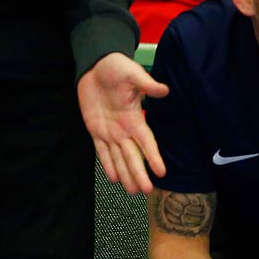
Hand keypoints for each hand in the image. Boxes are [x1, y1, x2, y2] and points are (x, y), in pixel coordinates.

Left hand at [78, 52, 167, 194]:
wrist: (96, 67)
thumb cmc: (117, 69)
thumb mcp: (132, 74)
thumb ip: (146, 85)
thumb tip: (163, 90)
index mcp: (135, 118)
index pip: (146, 142)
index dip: (154, 157)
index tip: (162, 172)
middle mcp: (124, 129)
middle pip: (132, 155)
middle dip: (138, 173)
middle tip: (145, 191)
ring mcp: (110, 131)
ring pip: (118, 157)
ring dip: (125, 174)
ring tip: (132, 191)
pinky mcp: (95, 129)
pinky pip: (101, 151)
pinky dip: (107, 164)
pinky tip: (114, 178)